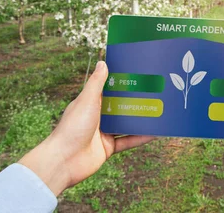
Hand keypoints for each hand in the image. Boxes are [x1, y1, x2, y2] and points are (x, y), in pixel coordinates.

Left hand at [19, 61, 154, 195]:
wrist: (64, 161)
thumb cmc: (72, 128)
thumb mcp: (86, 101)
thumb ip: (96, 83)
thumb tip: (103, 62)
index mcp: (91, 104)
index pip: (109, 90)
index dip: (122, 83)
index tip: (138, 75)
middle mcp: (98, 117)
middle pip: (120, 107)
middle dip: (135, 101)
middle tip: (154, 92)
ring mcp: (104, 133)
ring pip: (126, 124)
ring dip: (141, 120)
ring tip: (159, 112)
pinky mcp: (109, 148)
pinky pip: (128, 141)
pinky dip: (141, 138)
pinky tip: (155, 134)